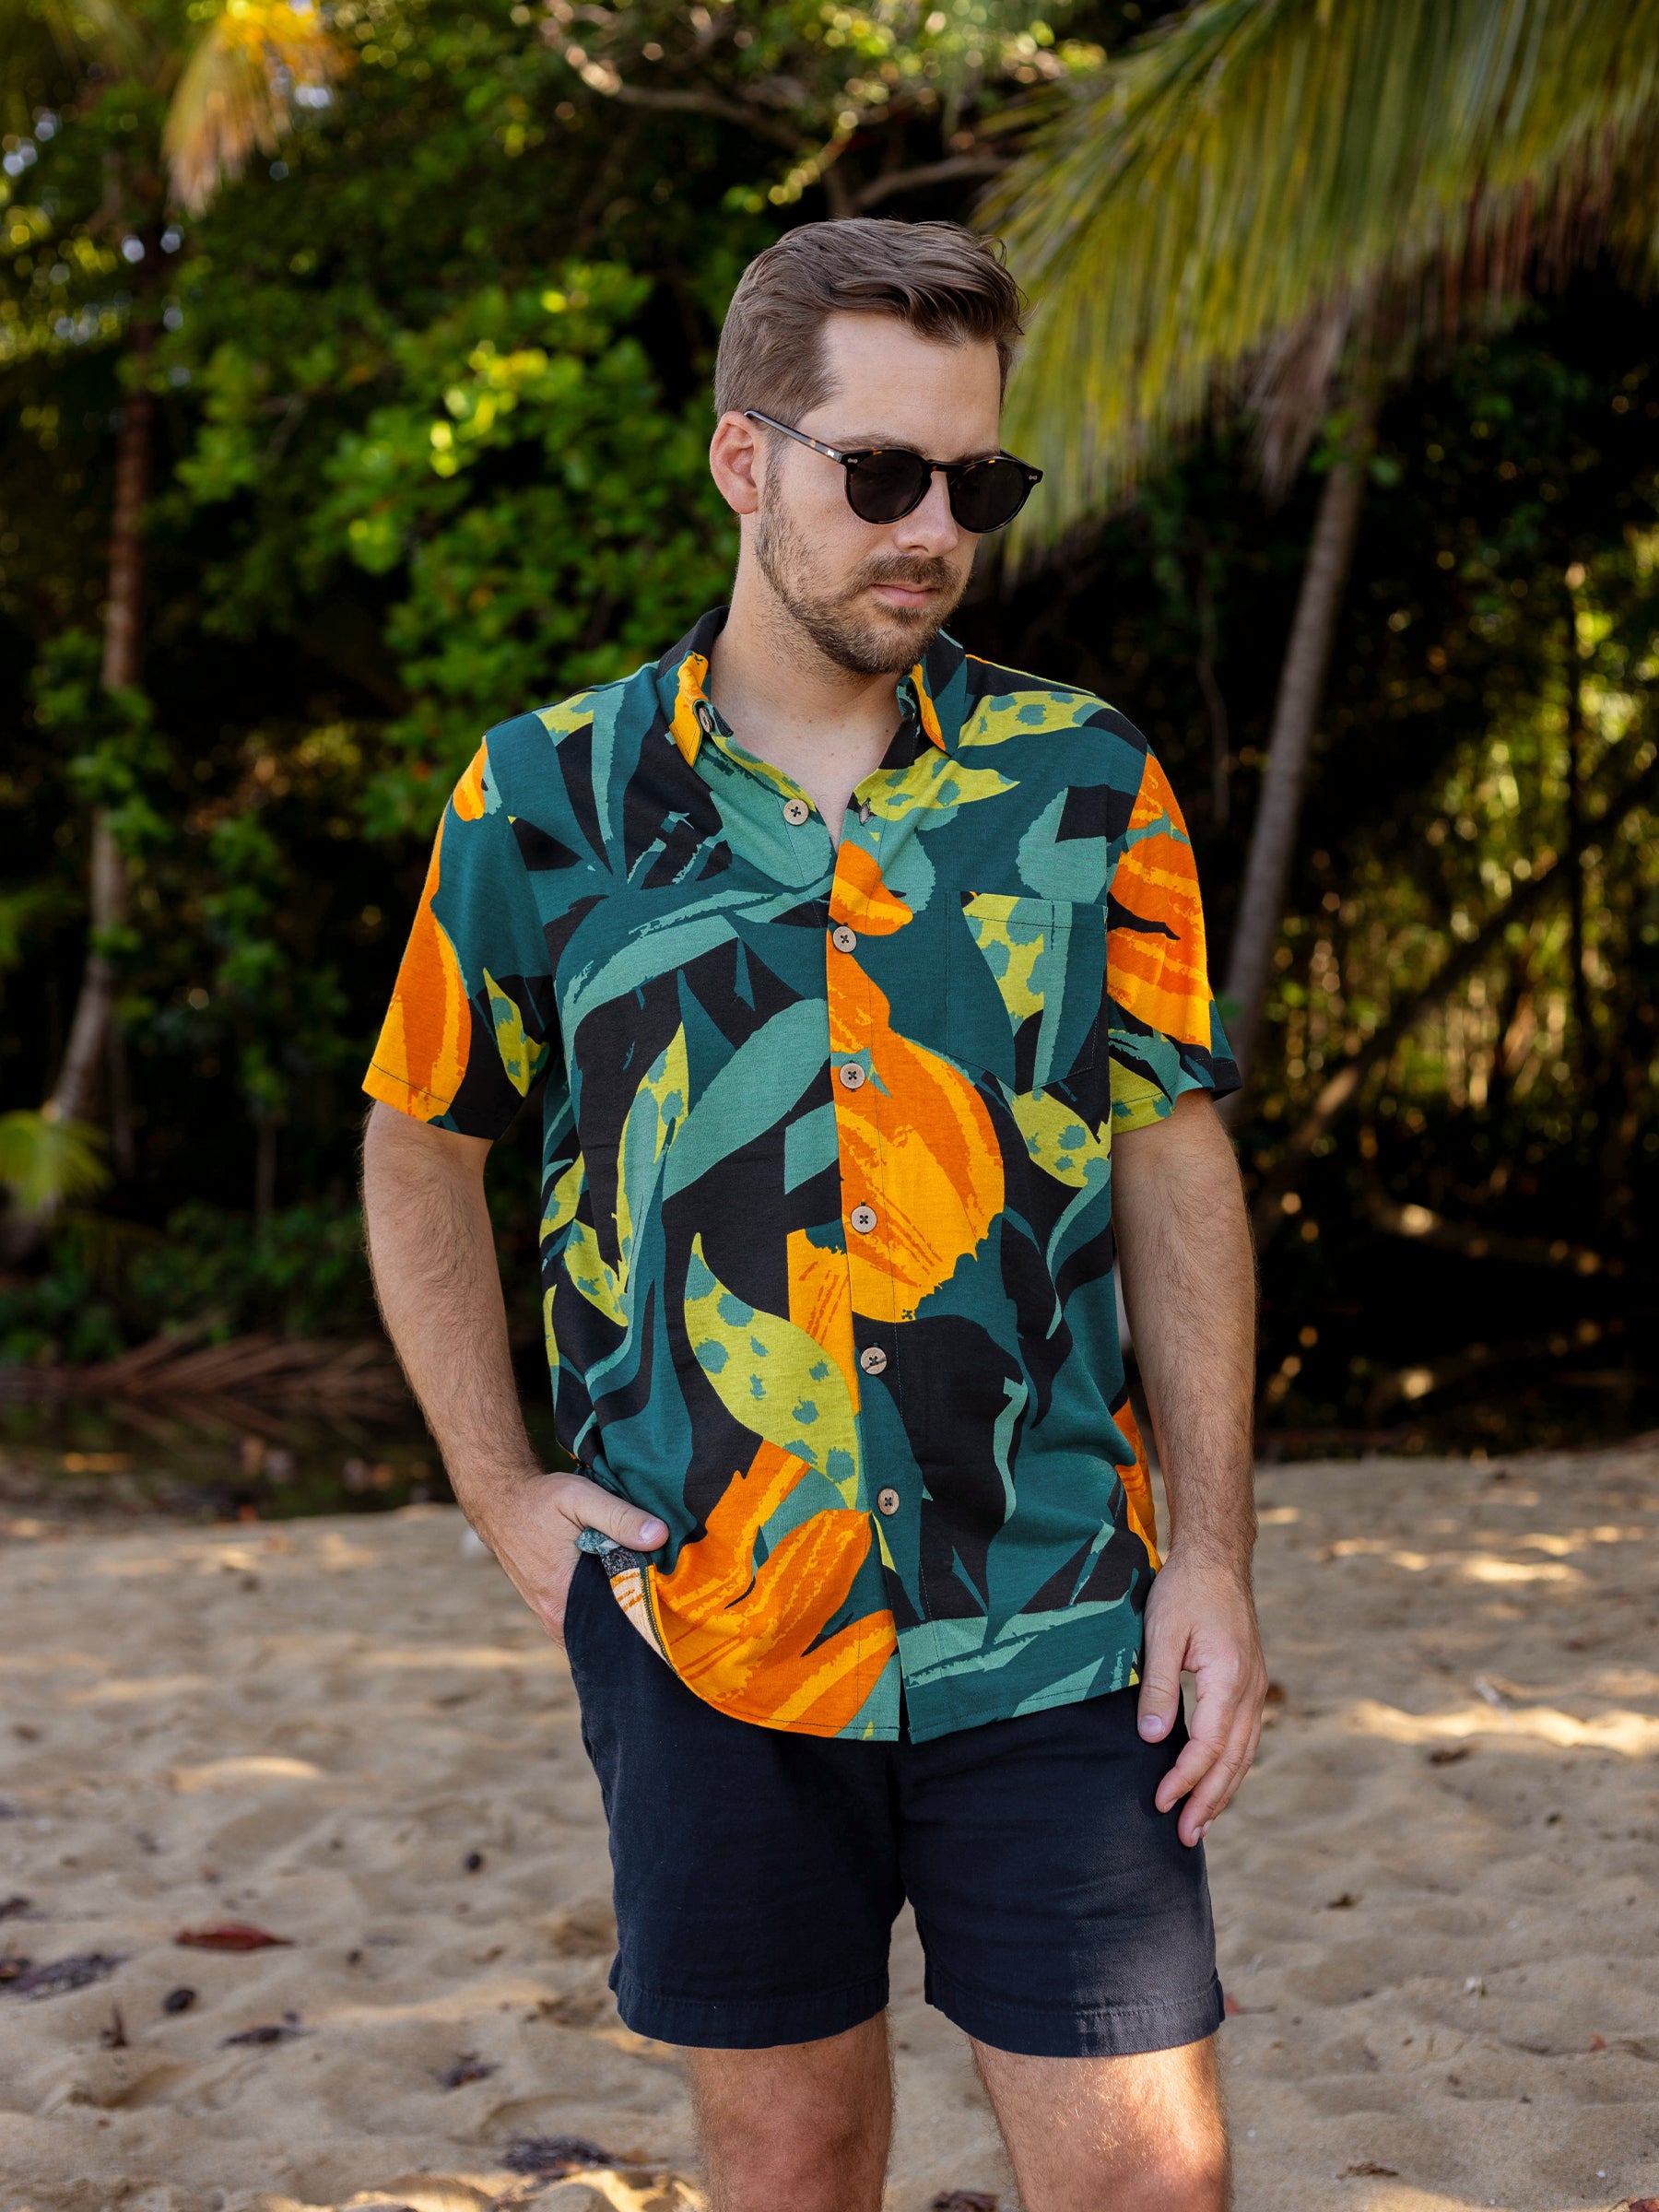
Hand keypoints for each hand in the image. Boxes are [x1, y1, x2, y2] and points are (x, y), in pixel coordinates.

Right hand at [464, 1469, 666, 1647]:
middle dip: (637, 1618)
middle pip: (608, 1631)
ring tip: (647, 1593)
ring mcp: (550, 1615)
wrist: (500, 1500)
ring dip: (619, 1613)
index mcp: (564, 1597)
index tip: (673, 1602)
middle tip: (666, 1599)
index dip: (648, 1616)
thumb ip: (620, 1517)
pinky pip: (583, 1620)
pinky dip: (602, 1609)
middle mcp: (555, 1616)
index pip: (617, 1626)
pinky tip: (620, 1591)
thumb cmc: (539, 1499)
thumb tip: (660, 1536)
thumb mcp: (580, 1497)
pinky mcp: (549, 1607)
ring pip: (595, 1627)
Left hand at [1136, 1549, 1268, 1847]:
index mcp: (1230, 1678)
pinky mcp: (1250, 1684)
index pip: (1208, 1745)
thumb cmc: (1185, 1591)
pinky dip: (1231, 1768)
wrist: (1217, 1560)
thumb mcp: (1161, 1632)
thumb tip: (1153, 1738)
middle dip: (1208, 1801)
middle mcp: (1250, 1689)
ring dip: (1223, 1791)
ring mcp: (1255, 1688)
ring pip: (1244, 1754)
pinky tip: (1216, 1783)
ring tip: (1200, 1824)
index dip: (1184, 1779)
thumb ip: (1156, 1685)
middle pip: (1233, 1760)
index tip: (1160, 1802)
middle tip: (1184, 1836)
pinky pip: (1245, 1738)